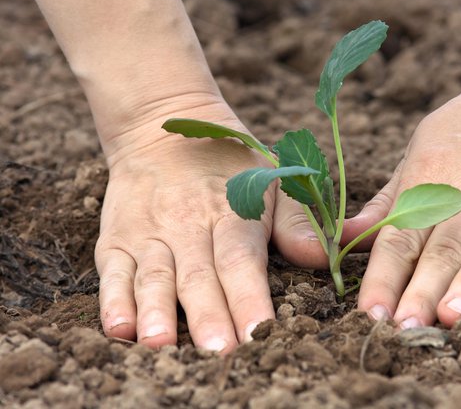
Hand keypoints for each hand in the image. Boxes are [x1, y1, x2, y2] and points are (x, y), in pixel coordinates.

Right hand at [95, 99, 322, 350]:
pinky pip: (113, 272)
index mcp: (231, 213)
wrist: (161, 129)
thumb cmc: (230, 164)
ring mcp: (150, 233)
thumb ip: (297, 222)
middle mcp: (188, 226)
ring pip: (154, 277)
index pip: (240, 260)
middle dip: (208, 316)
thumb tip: (325, 255)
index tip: (260, 331)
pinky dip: (113, 300)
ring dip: (158, 312)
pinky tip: (119, 328)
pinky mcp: (118, 240)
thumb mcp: (272, 178)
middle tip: (219, 352)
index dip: (249, 296)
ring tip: (162, 344)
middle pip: (199, 276)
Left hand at [344, 51, 460, 327]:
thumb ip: (389, 199)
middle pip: (441, 249)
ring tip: (451, 318)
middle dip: (420, 291)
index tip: (370, 311)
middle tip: (404, 329)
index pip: (401, 237)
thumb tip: (346, 236)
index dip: (384, 276)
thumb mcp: (422, 147)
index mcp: (431, 179)